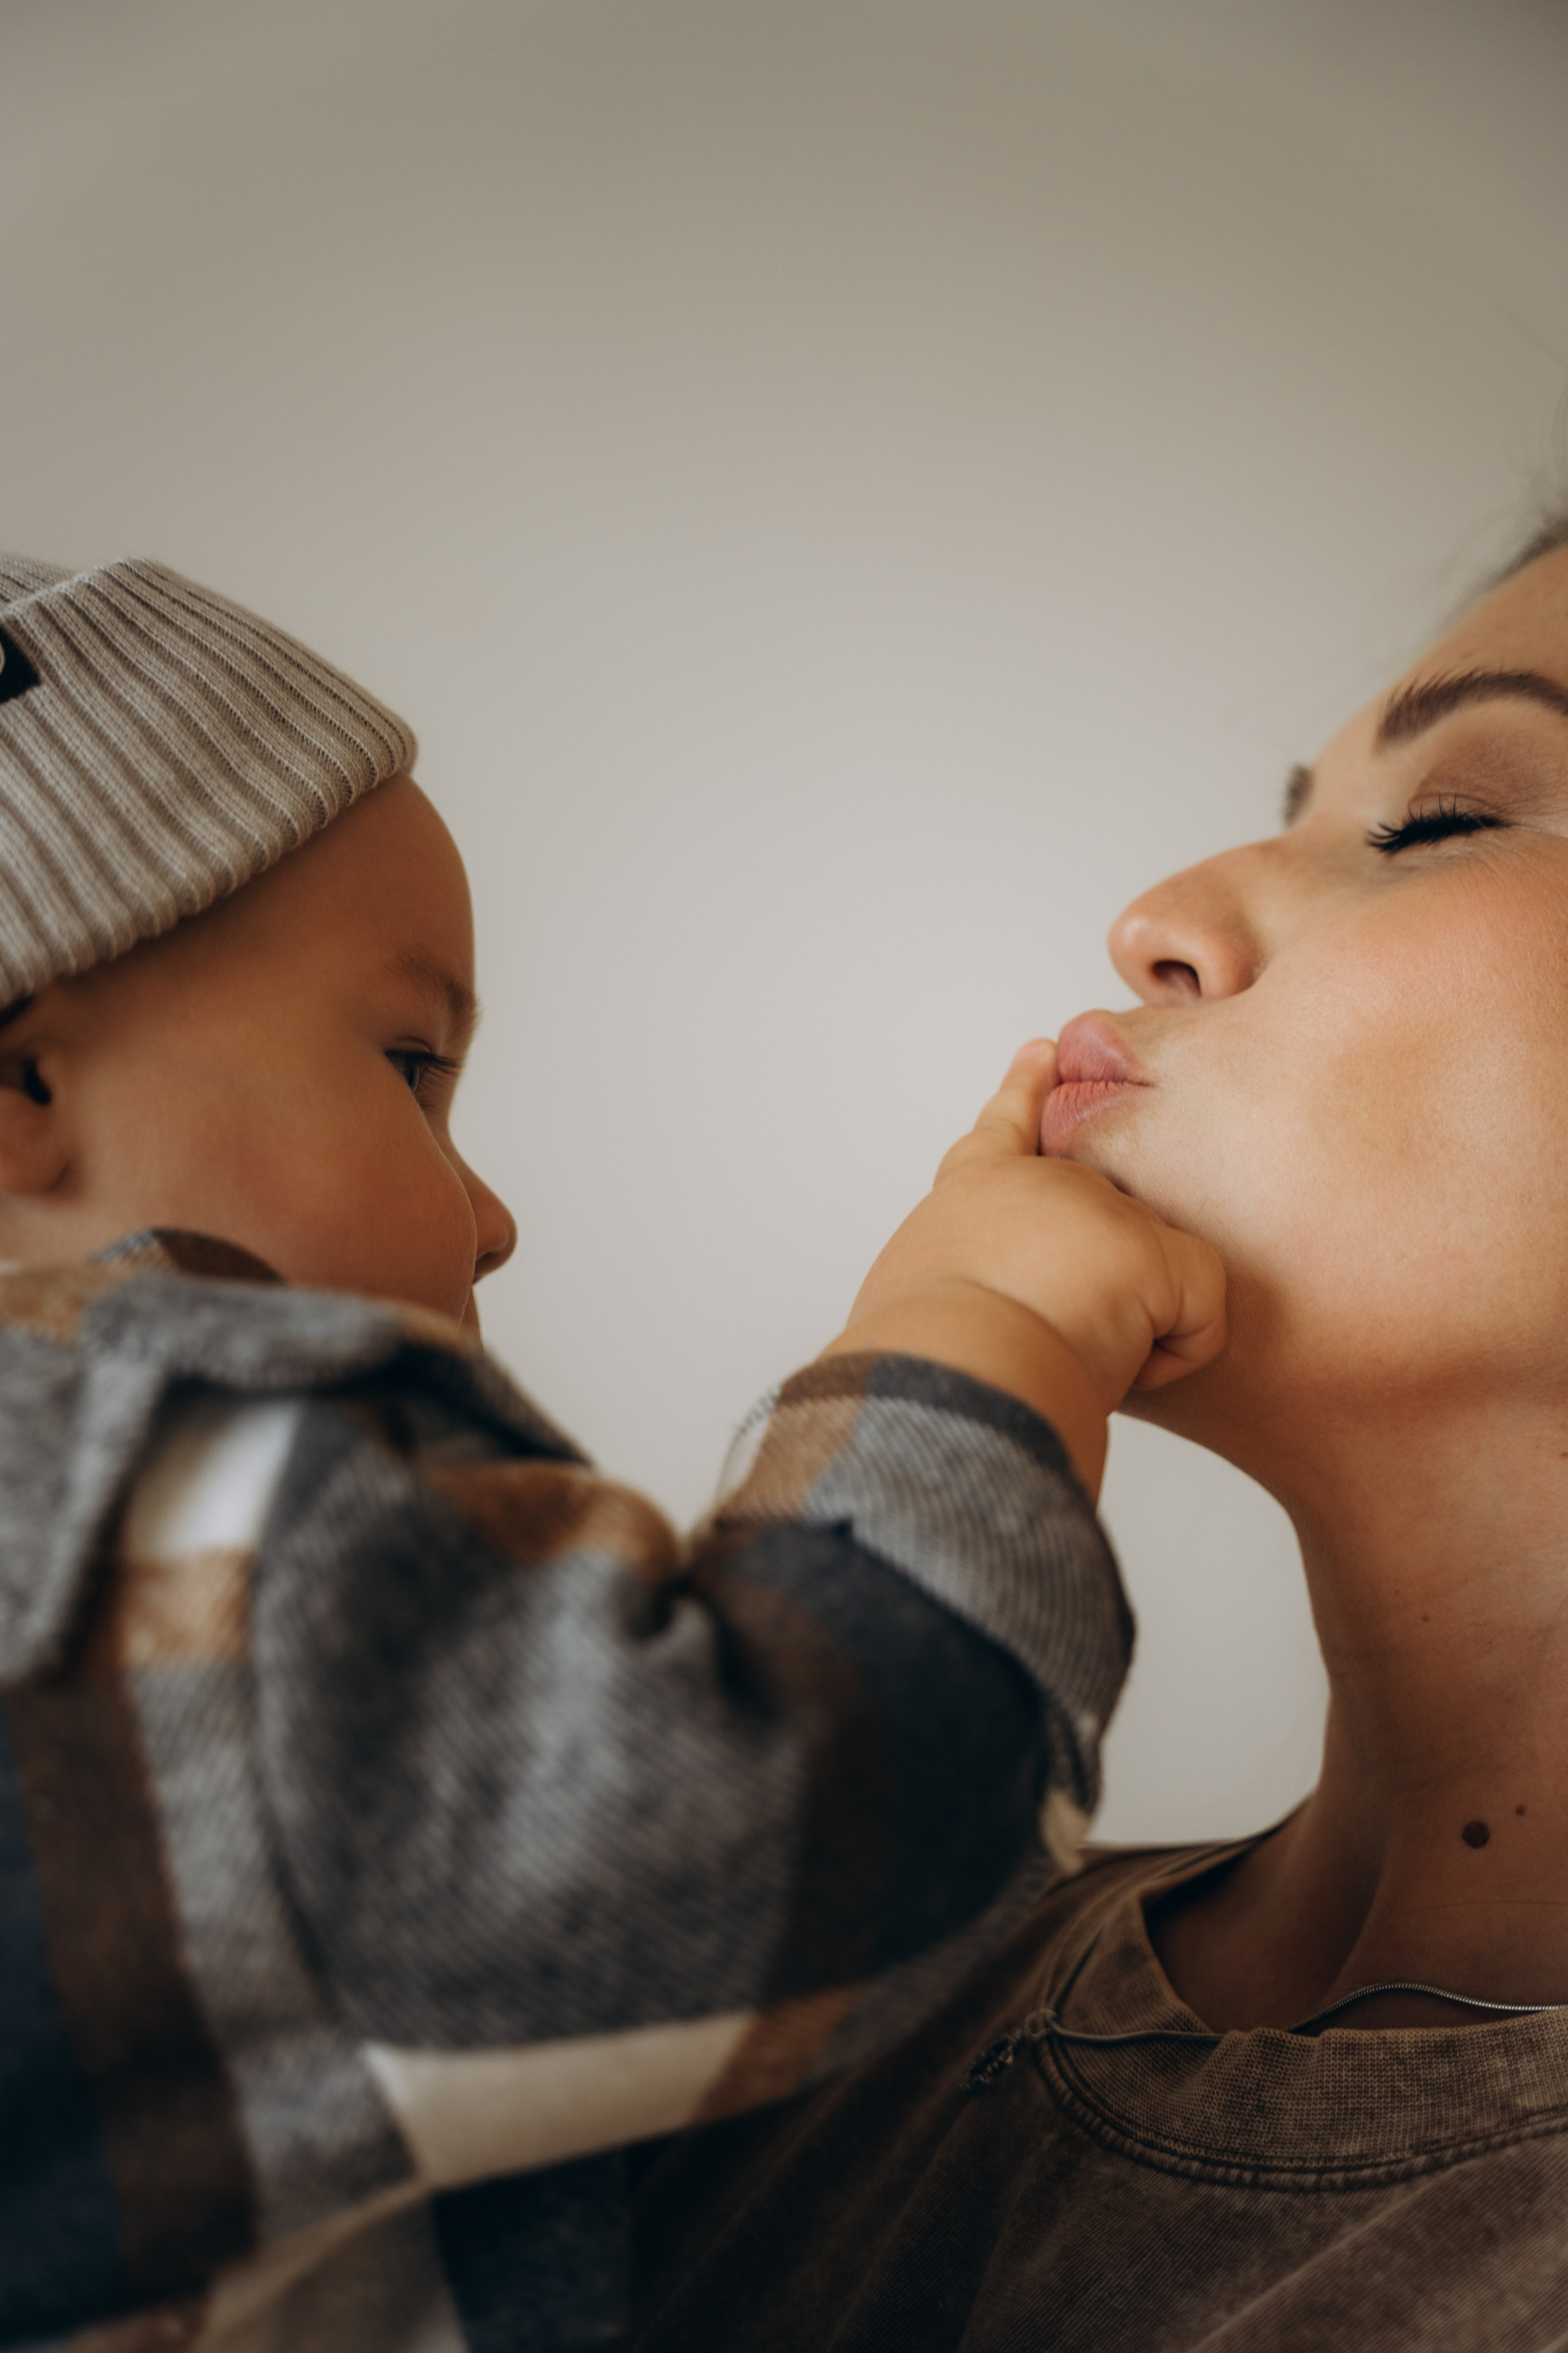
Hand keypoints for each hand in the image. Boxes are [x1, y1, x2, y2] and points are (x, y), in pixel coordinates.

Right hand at [822, 1040, 1226, 1491]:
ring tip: (1064, 1358)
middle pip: (1104, 1228)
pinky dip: (1171, 1360)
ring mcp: (1103, 1206)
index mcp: (972, 1192)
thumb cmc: (920, 1354)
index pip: (1005, 1128)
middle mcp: (1042, 1182)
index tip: (1045, 1054)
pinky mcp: (1155, 1250)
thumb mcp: (909, 1298)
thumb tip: (969, 1319)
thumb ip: (948, 1284)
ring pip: (1150, 1282)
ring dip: (1121, 1333)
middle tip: (1055, 1331)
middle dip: (1103, 1282)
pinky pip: (1200, 1315)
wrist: (953, 1370)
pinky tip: (1122, 1372)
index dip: (1026, 1091)